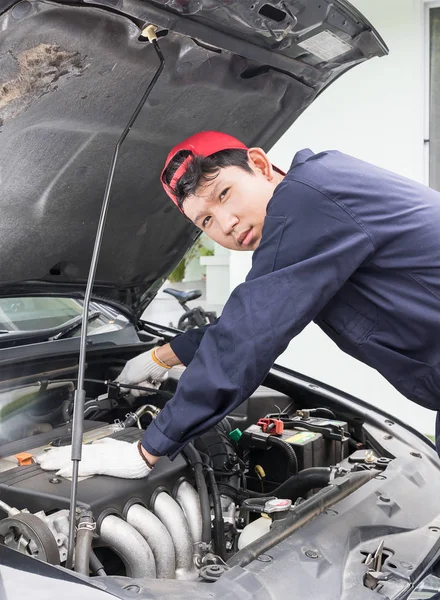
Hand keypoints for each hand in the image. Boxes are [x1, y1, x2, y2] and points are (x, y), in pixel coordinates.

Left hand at [36, 438, 151, 478]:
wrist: (142, 456)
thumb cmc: (131, 452)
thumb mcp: (114, 445)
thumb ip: (104, 445)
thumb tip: (97, 444)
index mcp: (97, 448)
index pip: (74, 449)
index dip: (60, 452)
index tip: (48, 454)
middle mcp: (95, 451)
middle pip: (70, 453)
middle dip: (53, 457)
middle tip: (39, 460)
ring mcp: (97, 457)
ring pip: (73, 459)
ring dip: (57, 462)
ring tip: (45, 465)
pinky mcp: (102, 465)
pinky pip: (83, 467)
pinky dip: (72, 470)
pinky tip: (62, 472)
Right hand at [116, 348, 170, 395]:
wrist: (158, 365)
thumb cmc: (143, 365)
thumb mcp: (128, 377)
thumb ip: (124, 385)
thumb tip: (122, 390)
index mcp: (128, 370)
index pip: (122, 380)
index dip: (123, 387)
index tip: (125, 390)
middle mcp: (136, 374)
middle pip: (132, 389)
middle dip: (135, 390)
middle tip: (138, 385)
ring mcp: (144, 378)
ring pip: (141, 390)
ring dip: (144, 388)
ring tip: (146, 383)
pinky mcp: (152, 381)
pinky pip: (149, 390)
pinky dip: (151, 388)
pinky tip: (151, 383)